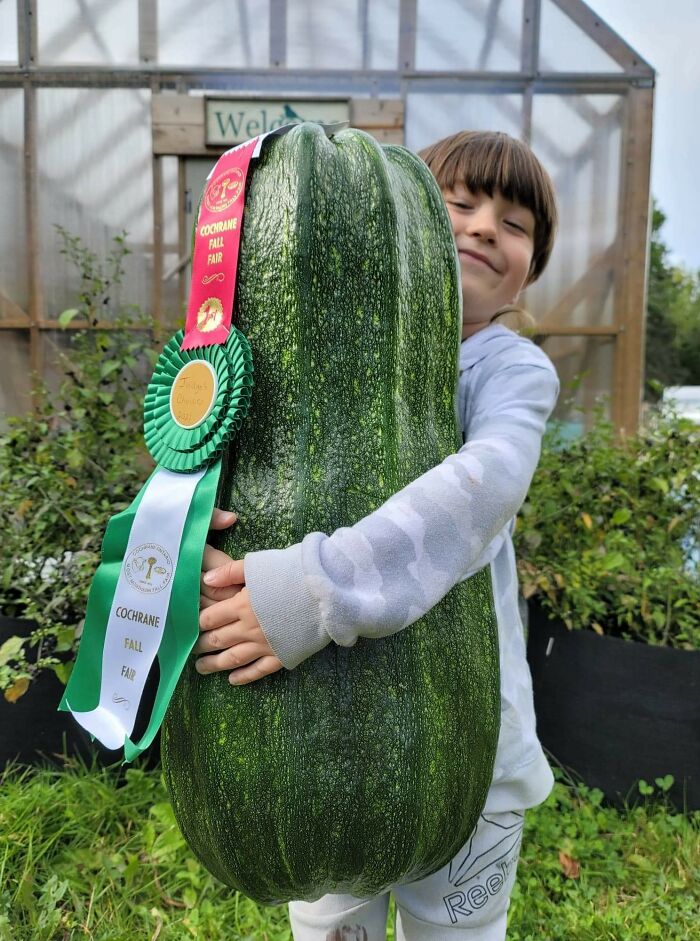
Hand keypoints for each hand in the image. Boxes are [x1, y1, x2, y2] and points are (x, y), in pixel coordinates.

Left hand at [195, 509, 283, 684]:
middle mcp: (248, 629)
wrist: (325, 592)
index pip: (210, 618)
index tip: (190, 627)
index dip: (197, 623)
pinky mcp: (282, 656)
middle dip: (201, 646)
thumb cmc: (292, 573)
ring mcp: (265, 645)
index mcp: (241, 605)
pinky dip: (244, 676)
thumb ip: (230, 572)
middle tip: (191, 650)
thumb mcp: (259, 565)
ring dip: (215, 665)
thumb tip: (204, 580)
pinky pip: (258, 670)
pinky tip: (233, 680)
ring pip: (233, 659)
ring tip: (201, 668)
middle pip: (217, 640)